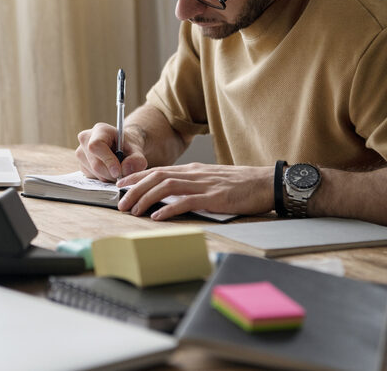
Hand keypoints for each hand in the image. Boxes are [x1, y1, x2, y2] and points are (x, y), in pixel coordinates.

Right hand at [76, 123, 146, 180]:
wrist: (122, 147)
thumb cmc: (128, 146)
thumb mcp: (137, 151)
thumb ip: (136, 160)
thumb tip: (125, 169)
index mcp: (100, 130)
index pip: (96, 146)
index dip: (107, 160)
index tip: (118, 172)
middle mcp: (86, 139)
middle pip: (95, 163)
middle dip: (111, 173)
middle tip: (123, 174)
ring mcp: (80, 152)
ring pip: (93, 172)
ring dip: (108, 176)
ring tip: (117, 169)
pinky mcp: (81, 164)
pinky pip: (91, 177)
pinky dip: (103, 178)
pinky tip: (108, 170)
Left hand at [116, 163, 273, 219]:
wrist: (266, 183)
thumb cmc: (241, 185)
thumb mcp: (211, 180)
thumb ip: (192, 184)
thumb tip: (172, 195)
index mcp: (193, 170)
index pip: (158, 170)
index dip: (137, 177)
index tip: (121, 185)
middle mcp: (194, 174)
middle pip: (156, 177)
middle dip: (134, 189)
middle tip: (120, 203)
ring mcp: (204, 184)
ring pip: (166, 187)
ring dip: (146, 198)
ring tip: (133, 210)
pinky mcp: (214, 197)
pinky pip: (186, 201)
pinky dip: (169, 208)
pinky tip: (157, 216)